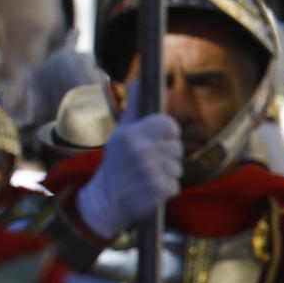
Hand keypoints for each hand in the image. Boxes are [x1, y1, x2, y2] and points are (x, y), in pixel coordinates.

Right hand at [75, 89, 181, 239]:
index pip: (170, 125)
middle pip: (178, 147)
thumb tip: (139, 80)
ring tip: (148, 176)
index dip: (168, 133)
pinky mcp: (157, 191)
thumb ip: (134, 108)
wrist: (105, 202)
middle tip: (149, 163)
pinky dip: (167, 190)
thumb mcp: (120, 133)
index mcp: (131, 133)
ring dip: (168, 174)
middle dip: (168, 156)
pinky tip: (150, 190)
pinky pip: (176, 186)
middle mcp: (140, 151)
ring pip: (178, 167)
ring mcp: (149, 172)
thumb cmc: (116, 163)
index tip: (157, 141)